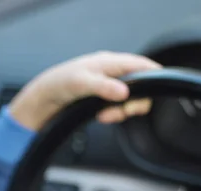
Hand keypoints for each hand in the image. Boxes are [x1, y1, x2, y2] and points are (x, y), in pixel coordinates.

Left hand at [8, 51, 160, 130]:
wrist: (44, 97)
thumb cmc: (60, 84)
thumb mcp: (81, 84)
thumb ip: (103, 87)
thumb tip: (124, 93)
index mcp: (111, 62)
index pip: (142, 65)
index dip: (153, 76)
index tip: (156, 91)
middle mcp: (113, 73)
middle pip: (140, 87)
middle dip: (134, 103)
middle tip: (122, 112)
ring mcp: (109, 87)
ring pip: (129, 101)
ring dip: (120, 112)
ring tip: (104, 116)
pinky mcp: (103, 100)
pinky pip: (117, 108)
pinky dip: (112, 115)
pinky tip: (100, 117)